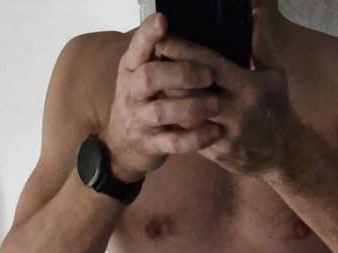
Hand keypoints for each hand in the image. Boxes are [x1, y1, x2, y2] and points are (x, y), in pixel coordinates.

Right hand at [104, 12, 224, 180]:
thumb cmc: (141, 102)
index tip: (162, 20)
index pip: (138, 47)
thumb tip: (183, 31)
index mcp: (131, 69)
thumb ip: (158, 57)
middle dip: (181, 73)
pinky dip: (195, 138)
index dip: (149, 35)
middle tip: (209, 74)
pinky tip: (214, 132)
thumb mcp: (140, 75)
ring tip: (216, 105)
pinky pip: (173, 142)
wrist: (121, 146)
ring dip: (191, 107)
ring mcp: (139, 120)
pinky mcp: (150, 145)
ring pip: (161, 111)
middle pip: (150, 77)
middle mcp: (131, 92)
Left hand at [153, 2, 297, 177]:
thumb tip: (253, 13)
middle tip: (149, 60)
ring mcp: (222, 135)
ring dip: (167, 100)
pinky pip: (188, 135)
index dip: (183, 51)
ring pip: (185, 115)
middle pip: (190, 91)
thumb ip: (261, 44)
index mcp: (247, 88)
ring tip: (153, 84)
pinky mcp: (214, 152)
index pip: (209, 65)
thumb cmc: (276, 109)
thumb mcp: (276, 74)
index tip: (162, 39)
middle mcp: (233, 112)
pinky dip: (175, 120)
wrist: (281, 155)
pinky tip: (164, 108)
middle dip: (168, 75)